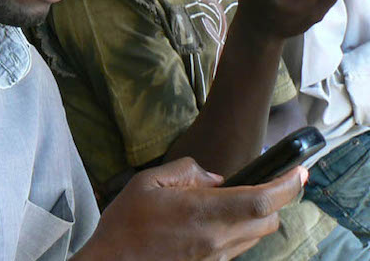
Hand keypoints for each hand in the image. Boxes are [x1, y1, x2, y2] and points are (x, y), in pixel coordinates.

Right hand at [75, 158, 305, 260]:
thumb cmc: (126, 222)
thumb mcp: (147, 181)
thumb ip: (185, 172)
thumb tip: (215, 179)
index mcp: (204, 212)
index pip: (263, 199)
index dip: (288, 185)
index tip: (298, 171)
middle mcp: (218, 238)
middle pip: (269, 221)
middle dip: (272, 201)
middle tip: (259, 184)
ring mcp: (216, 257)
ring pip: (255, 237)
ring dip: (254, 218)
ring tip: (228, 204)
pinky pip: (237, 248)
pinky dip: (235, 232)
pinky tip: (211, 223)